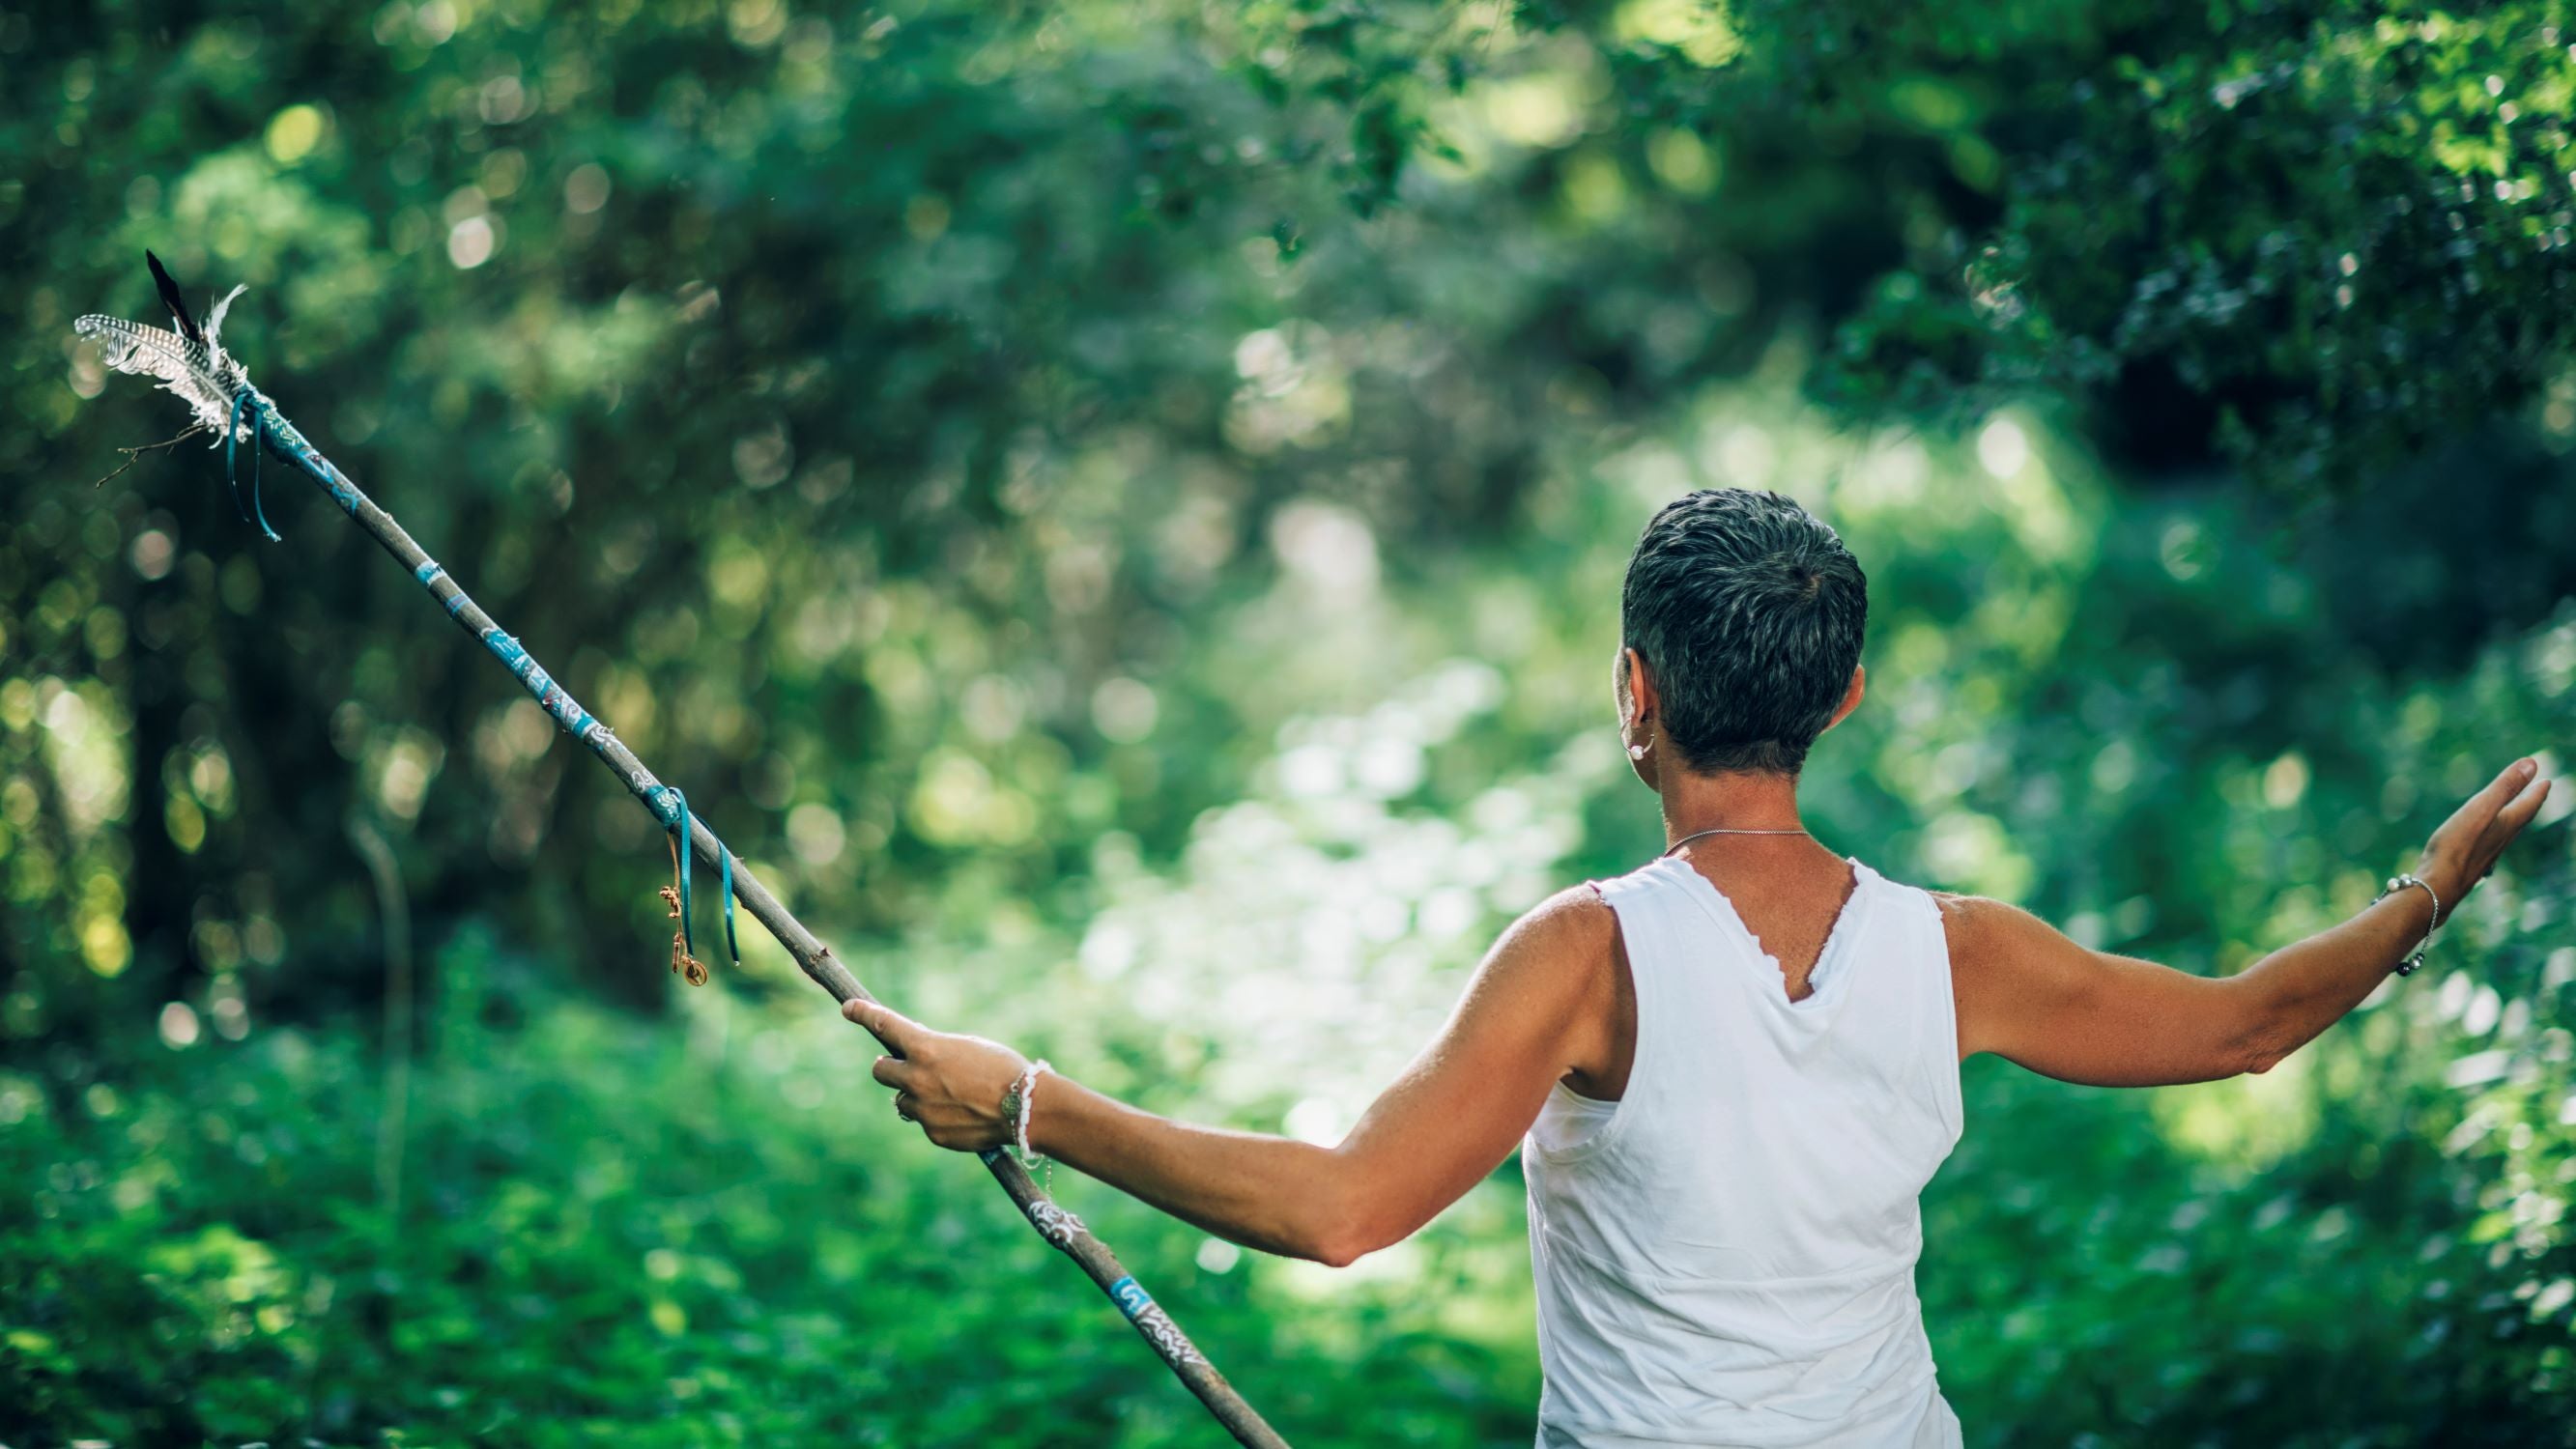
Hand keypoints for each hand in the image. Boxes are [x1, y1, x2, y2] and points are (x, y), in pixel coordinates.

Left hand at [843, 997, 1029, 1152]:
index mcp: (926, 1048)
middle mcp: (916, 1078)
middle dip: (890, 1067)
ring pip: (902, 1100)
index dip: (862, 1014)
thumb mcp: (966, 1047)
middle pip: (880, 1070)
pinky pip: (924, 1121)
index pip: (884, 1024)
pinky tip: (963, 1113)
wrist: (1027, 1108)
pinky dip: (936, 1116)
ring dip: (916, 1095)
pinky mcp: (932, 1133)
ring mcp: (922, 1109)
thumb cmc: (1002, 1068)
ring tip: (951, 1095)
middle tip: (905, 1067)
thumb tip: (916, 1060)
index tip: (849, 1008)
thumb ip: (935, 1051)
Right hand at [2416, 757, 2554, 909]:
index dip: (2537, 791)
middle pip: (2520, 819)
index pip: (2528, 805)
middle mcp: (2499, 841)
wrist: (2437, 887)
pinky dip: (2494, 835)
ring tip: (2513, 812)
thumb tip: (2532, 764)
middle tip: (2537, 792)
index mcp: (2505, 825)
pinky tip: (2483, 841)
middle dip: (2529, 803)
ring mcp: (2485, 855)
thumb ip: (2505, 787)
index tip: (2547, 780)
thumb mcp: (2481, 809)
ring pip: (2505, 833)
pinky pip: (2489, 844)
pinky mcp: (2469, 864)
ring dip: (2513, 819)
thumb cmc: (2456, 847)